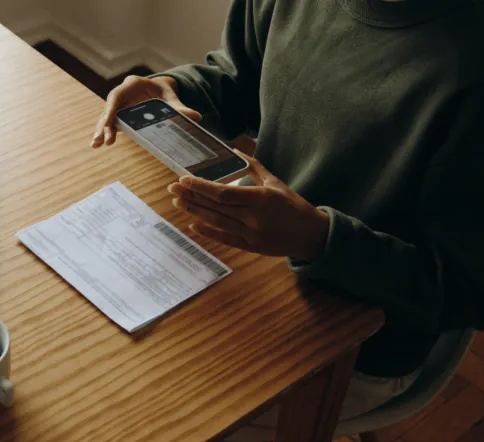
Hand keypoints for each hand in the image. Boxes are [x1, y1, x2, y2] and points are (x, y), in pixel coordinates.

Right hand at [91, 75, 201, 147]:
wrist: (160, 89)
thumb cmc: (164, 91)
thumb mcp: (171, 97)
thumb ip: (180, 107)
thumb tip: (195, 117)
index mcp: (133, 84)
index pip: (117, 96)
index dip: (111, 109)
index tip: (108, 122)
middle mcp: (122, 93)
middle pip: (109, 108)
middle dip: (104, 124)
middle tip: (103, 140)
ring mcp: (119, 104)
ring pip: (106, 116)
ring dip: (101, 130)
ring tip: (95, 145)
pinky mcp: (119, 113)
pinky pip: (110, 123)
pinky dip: (105, 132)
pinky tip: (99, 144)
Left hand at [167, 153, 329, 260]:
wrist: (311, 235)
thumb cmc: (293, 205)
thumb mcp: (275, 182)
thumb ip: (254, 167)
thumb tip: (235, 151)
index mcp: (261, 198)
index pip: (223, 192)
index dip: (201, 186)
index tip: (184, 180)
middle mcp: (254, 217)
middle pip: (215, 206)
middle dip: (191, 196)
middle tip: (172, 189)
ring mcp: (251, 234)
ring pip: (216, 222)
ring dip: (195, 212)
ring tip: (178, 203)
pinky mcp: (251, 247)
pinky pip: (225, 239)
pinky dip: (208, 232)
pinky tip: (193, 225)